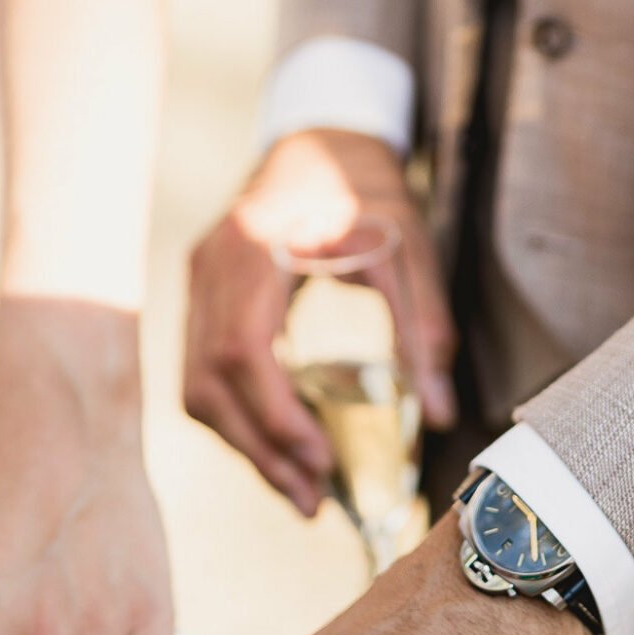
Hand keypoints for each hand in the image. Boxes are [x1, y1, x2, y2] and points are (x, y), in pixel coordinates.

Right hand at [184, 127, 457, 516]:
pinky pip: (203, 371)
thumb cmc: (366, 185)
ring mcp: (196, 281)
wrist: (322, 133)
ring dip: (243, 444)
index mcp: (253, 247)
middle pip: (208, 381)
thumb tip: (437, 413)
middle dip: (258, 449)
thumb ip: (423, 327)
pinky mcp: (202, 296)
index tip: (316, 462)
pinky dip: (237, 416)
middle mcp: (209, 266)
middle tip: (309, 500)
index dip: (273, 416)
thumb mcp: (407, 247)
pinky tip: (278, 443)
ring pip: (196, 385)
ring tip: (298, 486)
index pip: (242, 350)